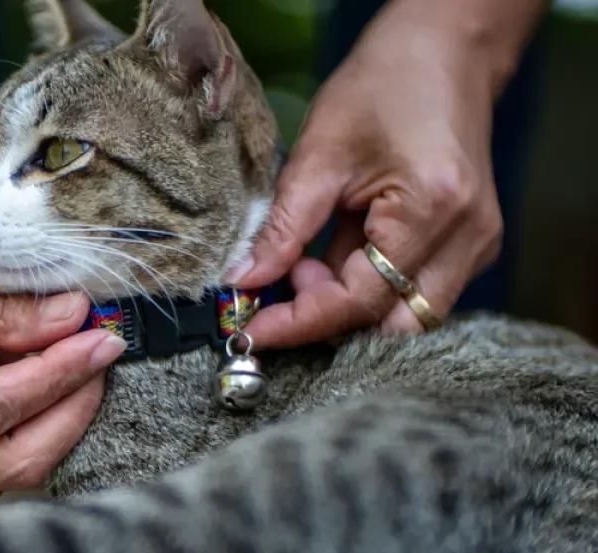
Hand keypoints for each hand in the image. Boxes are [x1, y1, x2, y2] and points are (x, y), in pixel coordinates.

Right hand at [0, 231, 125, 496]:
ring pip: (10, 468)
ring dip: (56, 418)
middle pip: (8, 462)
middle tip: (102, 354)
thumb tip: (78, 319)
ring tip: (78, 356)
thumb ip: (5, 315)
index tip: (99, 339)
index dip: (56, 376)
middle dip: (67, 411)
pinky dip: (33, 420)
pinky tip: (50, 373)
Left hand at [229, 2, 504, 348]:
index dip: (300, 323)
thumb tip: (244, 282)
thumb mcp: (319, 154)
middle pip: (393, 328)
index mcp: (432, 210)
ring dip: (347, 306)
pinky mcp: (470, 245)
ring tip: (308, 262)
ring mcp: (477, 245)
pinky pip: (415, 292)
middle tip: (281, 290)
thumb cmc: (383, 86)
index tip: (250, 332)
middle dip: (328, 323)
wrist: (446, 51)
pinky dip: (367, 288)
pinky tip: (335, 254)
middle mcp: (468, 239)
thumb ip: (284, 228)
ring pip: (406, 318)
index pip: (360, 301)